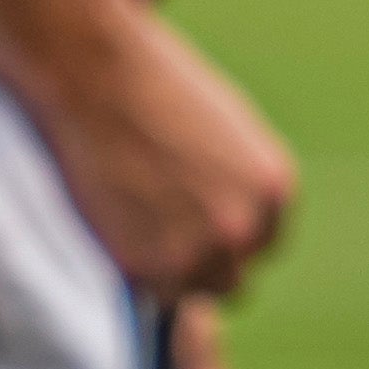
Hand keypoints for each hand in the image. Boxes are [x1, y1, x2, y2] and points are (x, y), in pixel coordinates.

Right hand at [20, 1, 296, 300]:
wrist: (96, 75)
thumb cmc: (153, 86)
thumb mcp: (224, 130)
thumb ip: (236, 184)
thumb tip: (228, 227)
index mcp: (273, 190)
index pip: (262, 245)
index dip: (226, 237)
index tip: (194, 222)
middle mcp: (245, 229)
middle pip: (231, 279)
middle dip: (200, 261)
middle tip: (160, 228)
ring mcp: (196, 253)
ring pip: (187, 291)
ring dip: (166, 272)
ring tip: (134, 220)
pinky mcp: (145, 267)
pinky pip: (147, 293)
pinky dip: (132, 270)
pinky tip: (115, 222)